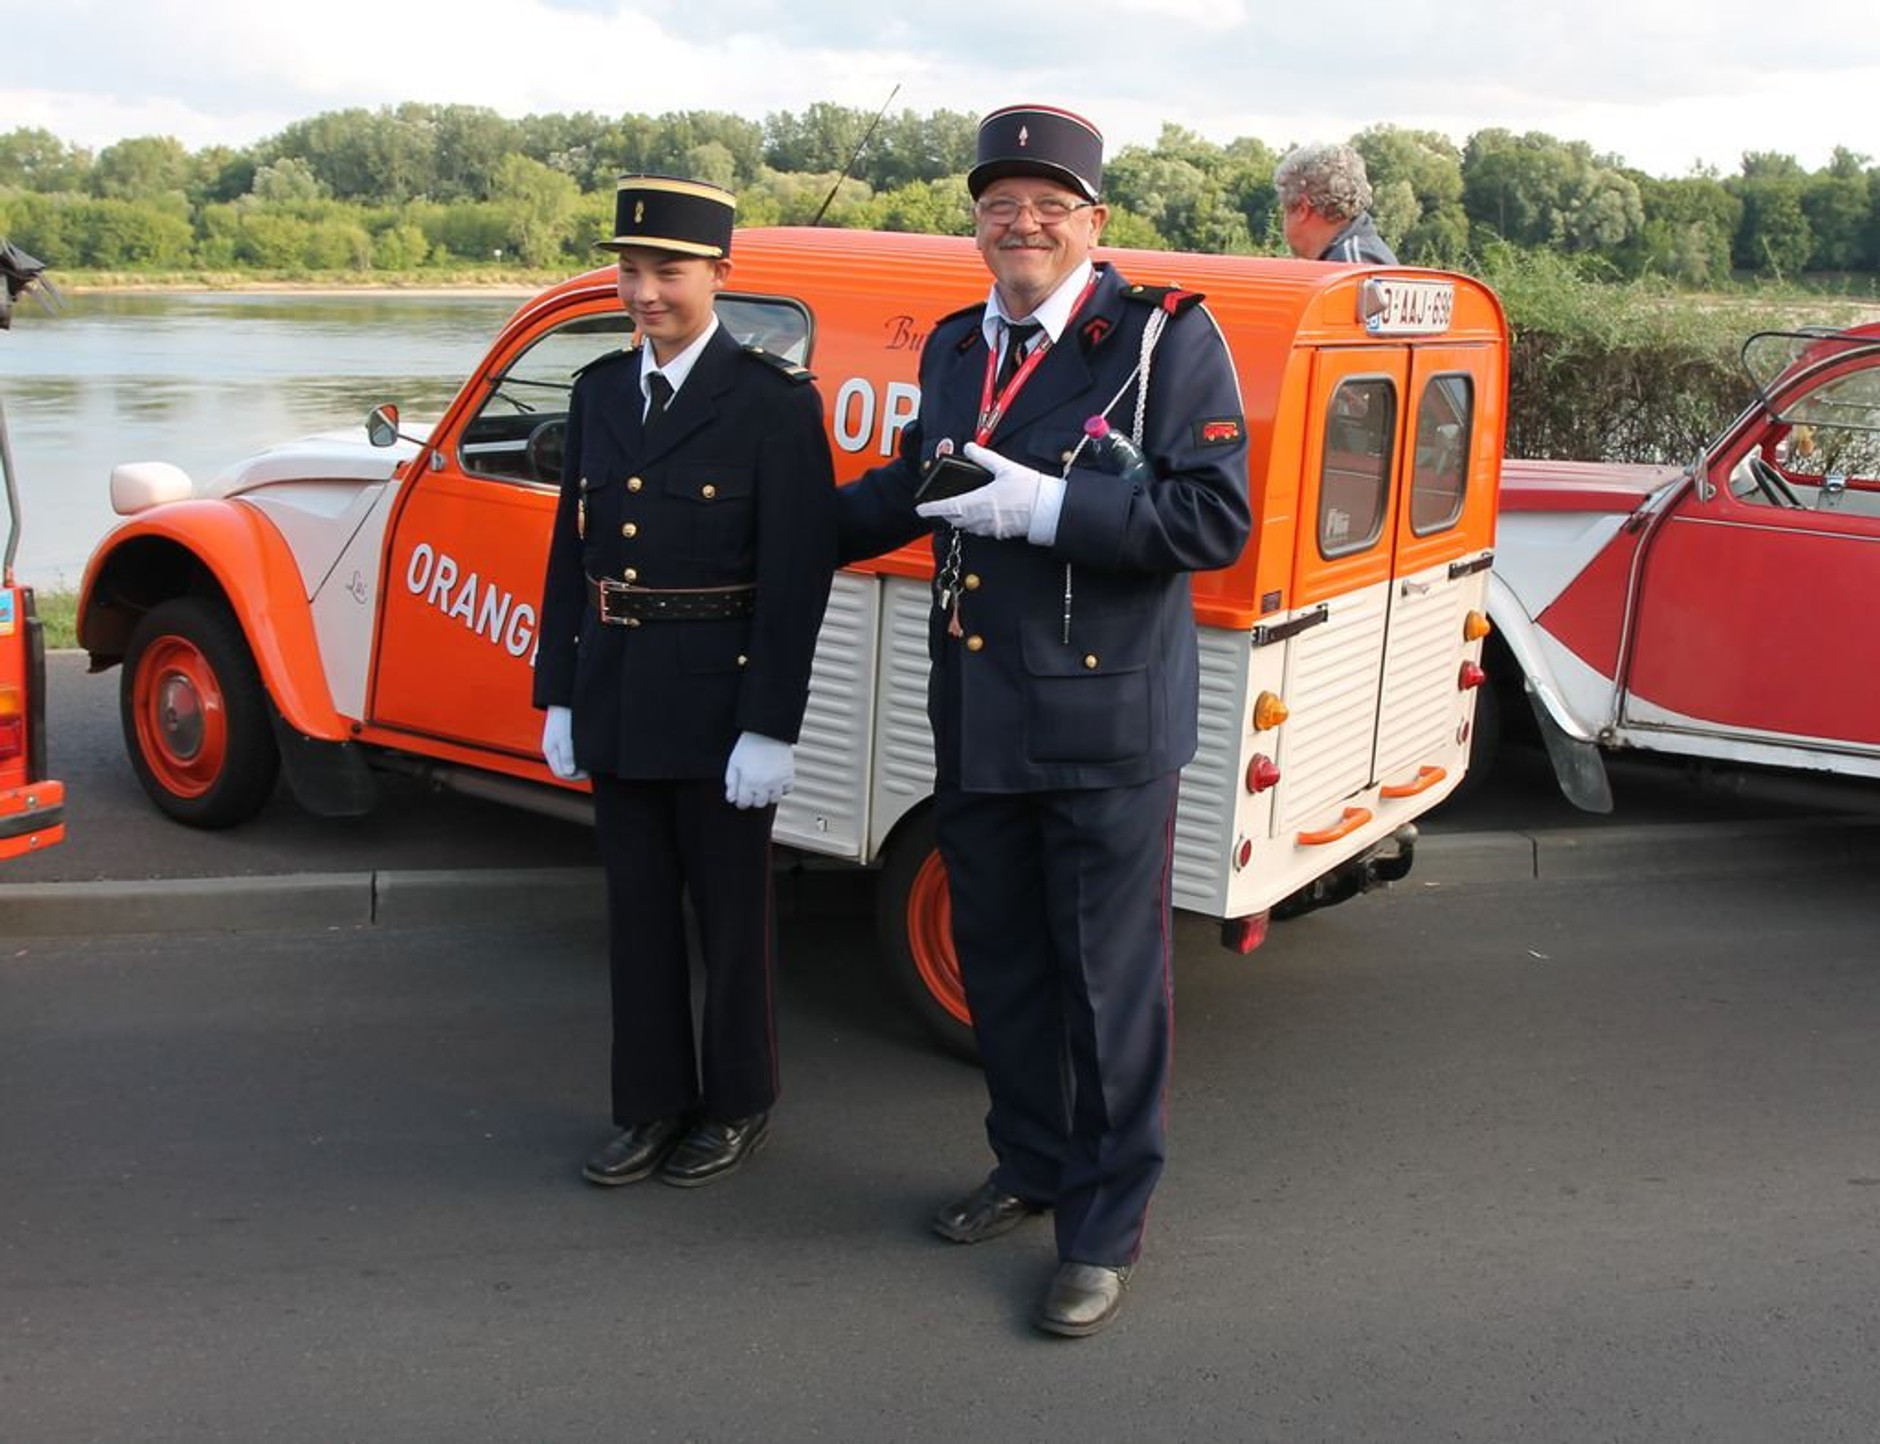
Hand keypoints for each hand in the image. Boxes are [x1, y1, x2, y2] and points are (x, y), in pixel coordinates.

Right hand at [540, 705, 586, 780]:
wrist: (564, 700)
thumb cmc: (563, 717)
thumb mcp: (564, 738)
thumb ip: (567, 755)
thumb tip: (569, 772)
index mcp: (550, 751)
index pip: (560, 773)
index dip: (574, 776)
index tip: (587, 773)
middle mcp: (553, 750)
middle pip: (564, 769)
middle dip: (577, 772)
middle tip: (591, 769)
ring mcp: (558, 745)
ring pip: (568, 762)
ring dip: (578, 765)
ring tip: (590, 762)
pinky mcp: (564, 739)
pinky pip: (571, 754)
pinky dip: (579, 757)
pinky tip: (587, 753)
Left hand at [725, 731, 793, 808]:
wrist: (767, 732)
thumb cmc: (748, 745)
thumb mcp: (734, 763)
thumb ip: (731, 782)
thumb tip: (732, 799)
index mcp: (748, 781)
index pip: (744, 803)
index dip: (741, 802)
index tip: (741, 799)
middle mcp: (764, 783)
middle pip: (759, 803)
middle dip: (754, 799)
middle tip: (753, 791)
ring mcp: (778, 780)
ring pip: (774, 799)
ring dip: (769, 795)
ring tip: (765, 787)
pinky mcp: (789, 775)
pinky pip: (787, 790)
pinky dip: (782, 788)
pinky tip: (776, 782)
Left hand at [915, 442, 1047, 539]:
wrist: (1049, 509)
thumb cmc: (1030, 490)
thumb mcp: (1005, 468)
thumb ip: (984, 458)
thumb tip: (970, 447)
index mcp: (979, 502)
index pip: (947, 507)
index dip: (931, 508)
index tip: (921, 509)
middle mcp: (981, 518)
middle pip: (954, 519)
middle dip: (944, 514)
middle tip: (938, 508)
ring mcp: (990, 528)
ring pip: (966, 526)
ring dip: (959, 519)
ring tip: (956, 511)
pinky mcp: (1000, 533)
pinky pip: (981, 530)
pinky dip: (974, 524)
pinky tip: (979, 516)